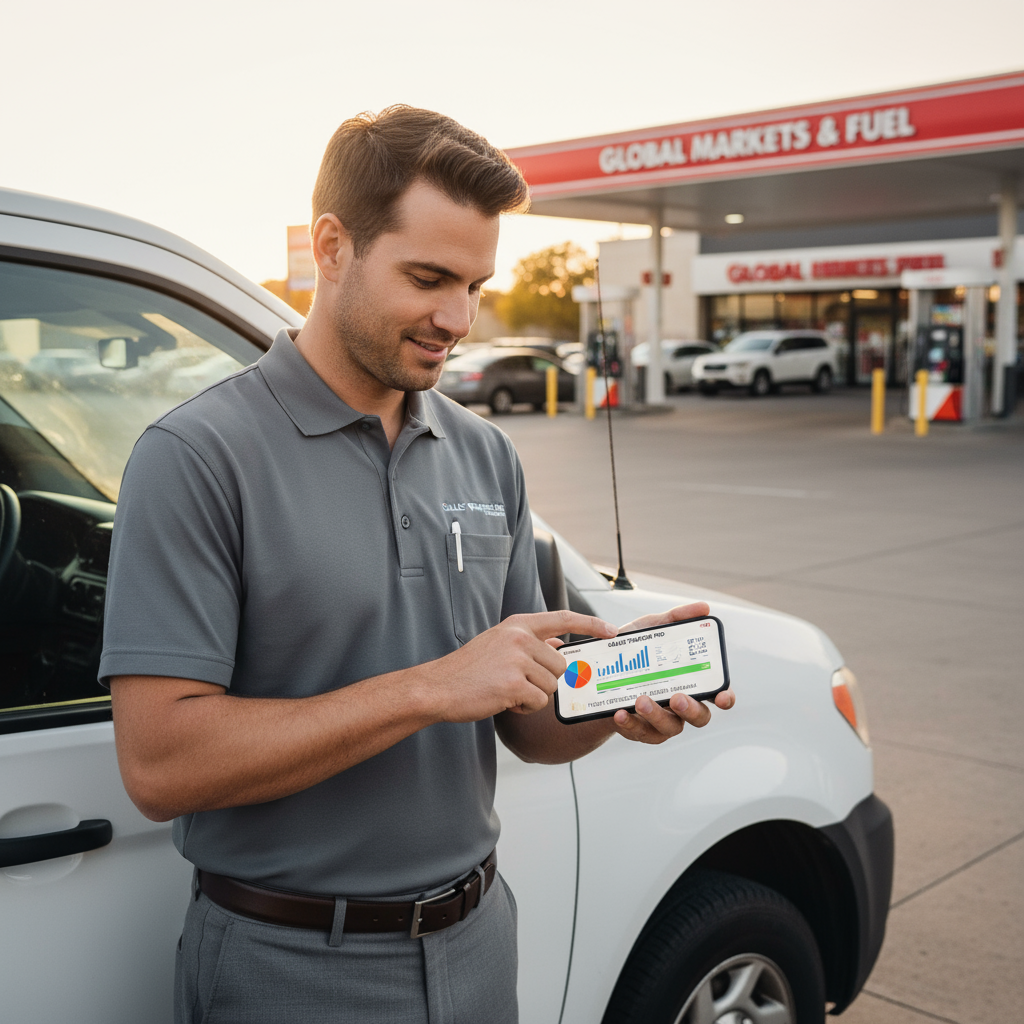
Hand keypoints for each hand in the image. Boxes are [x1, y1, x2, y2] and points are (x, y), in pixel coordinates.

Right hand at [423, 610, 616, 723]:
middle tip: (516, 683)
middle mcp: (519, 638)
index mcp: (518, 625)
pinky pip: (538, 702)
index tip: (611, 631)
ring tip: (506, 690)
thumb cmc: (468, 670)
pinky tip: (503, 700)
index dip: (591, 624)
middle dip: (544, 681)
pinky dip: (524, 707)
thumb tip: (557, 644)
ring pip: (551, 686)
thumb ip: (530, 643)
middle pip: (560, 665)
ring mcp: (517, 659)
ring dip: (533, 696)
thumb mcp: (500, 645)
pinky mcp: (513, 683)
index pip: (563, 618)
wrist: (438, 687)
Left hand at [611, 600, 734, 744]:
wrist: (598, 671)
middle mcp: (681, 704)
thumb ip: (676, 618)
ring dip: (656, 715)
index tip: (722, 697)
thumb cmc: (635, 650)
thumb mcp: (652, 628)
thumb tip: (703, 607)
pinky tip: (619, 713)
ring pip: (669, 727)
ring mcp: (662, 720)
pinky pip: (640, 733)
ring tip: (640, 699)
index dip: (725, 697)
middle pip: (699, 716)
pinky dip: (630, 724)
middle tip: (676, 697)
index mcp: (690, 681)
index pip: (718, 694)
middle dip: (690, 709)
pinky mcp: (640, 730)